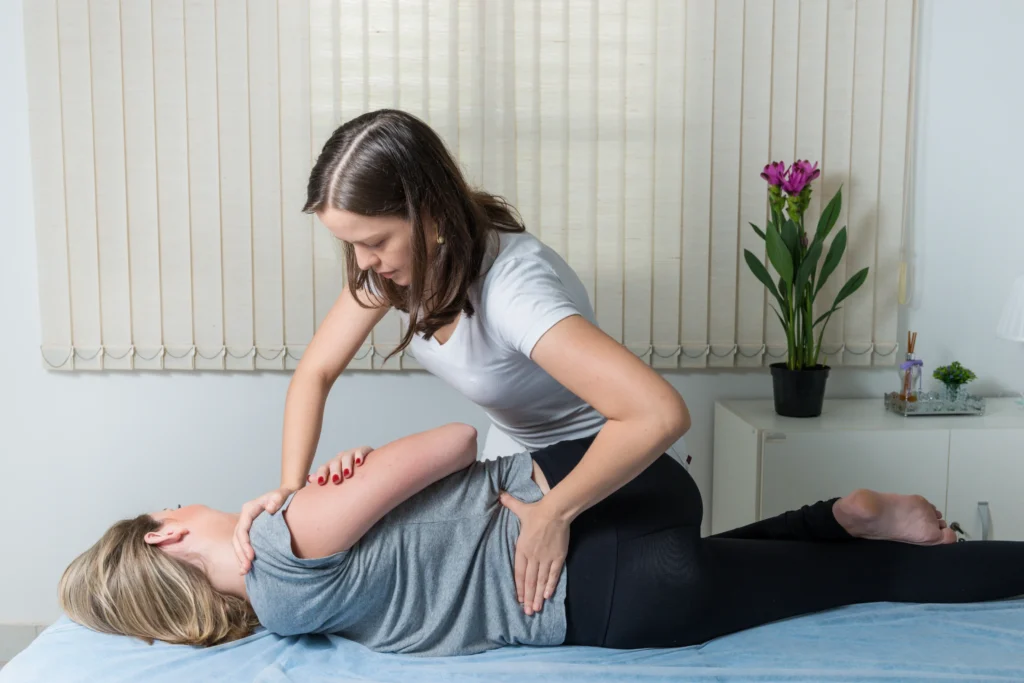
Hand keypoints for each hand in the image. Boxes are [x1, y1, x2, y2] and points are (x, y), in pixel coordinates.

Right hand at [233, 486, 295, 573]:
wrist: (285, 496)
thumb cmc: (284, 495)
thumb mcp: (282, 494)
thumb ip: (277, 499)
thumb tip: (270, 508)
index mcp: (249, 509)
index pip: (242, 528)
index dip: (245, 543)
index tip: (251, 556)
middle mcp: (245, 518)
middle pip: (237, 538)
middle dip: (241, 554)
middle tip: (247, 568)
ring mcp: (247, 525)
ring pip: (238, 544)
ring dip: (240, 557)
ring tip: (245, 571)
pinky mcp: (251, 532)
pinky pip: (243, 545)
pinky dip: (244, 556)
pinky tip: (246, 568)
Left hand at [309, 446, 373, 485]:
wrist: (367, 466)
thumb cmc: (347, 475)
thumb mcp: (335, 477)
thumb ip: (323, 477)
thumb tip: (308, 478)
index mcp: (331, 466)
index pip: (323, 468)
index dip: (321, 474)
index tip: (321, 482)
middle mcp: (340, 459)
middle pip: (335, 463)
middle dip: (335, 471)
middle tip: (336, 480)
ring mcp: (351, 454)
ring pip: (346, 457)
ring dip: (346, 465)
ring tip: (347, 474)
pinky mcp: (363, 451)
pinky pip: (360, 451)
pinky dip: (359, 456)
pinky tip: (359, 462)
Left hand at [499, 492, 569, 615]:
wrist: (556, 511)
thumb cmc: (537, 511)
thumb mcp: (521, 509)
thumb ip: (510, 504)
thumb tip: (500, 494)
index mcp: (522, 548)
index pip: (519, 572)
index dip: (519, 587)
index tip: (519, 600)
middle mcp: (533, 556)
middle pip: (530, 580)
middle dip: (528, 597)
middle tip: (528, 612)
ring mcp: (546, 558)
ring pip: (541, 581)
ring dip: (538, 596)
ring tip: (536, 609)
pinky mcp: (558, 557)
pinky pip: (553, 574)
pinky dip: (551, 585)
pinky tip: (548, 596)